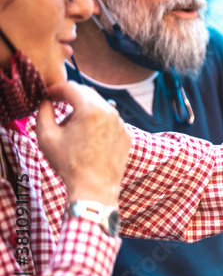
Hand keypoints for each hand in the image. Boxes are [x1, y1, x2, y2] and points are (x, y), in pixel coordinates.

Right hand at [35, 82, 130, 204]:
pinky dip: (97, 123)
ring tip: (72, 129)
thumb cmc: (69, 163)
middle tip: (57, 107)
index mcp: (91, 108)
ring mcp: (121, 123)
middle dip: (70, 98)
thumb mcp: (46, 136)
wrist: (94, 188)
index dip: (56, 89)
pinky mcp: (126, 135)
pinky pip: (109, 121)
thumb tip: (46, 101)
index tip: (48, 96)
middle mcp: (110, 111)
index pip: (71, 87)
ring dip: (84, 111)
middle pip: (87, 94)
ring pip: (99, 107)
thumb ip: (43, 112)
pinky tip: (87, 139)